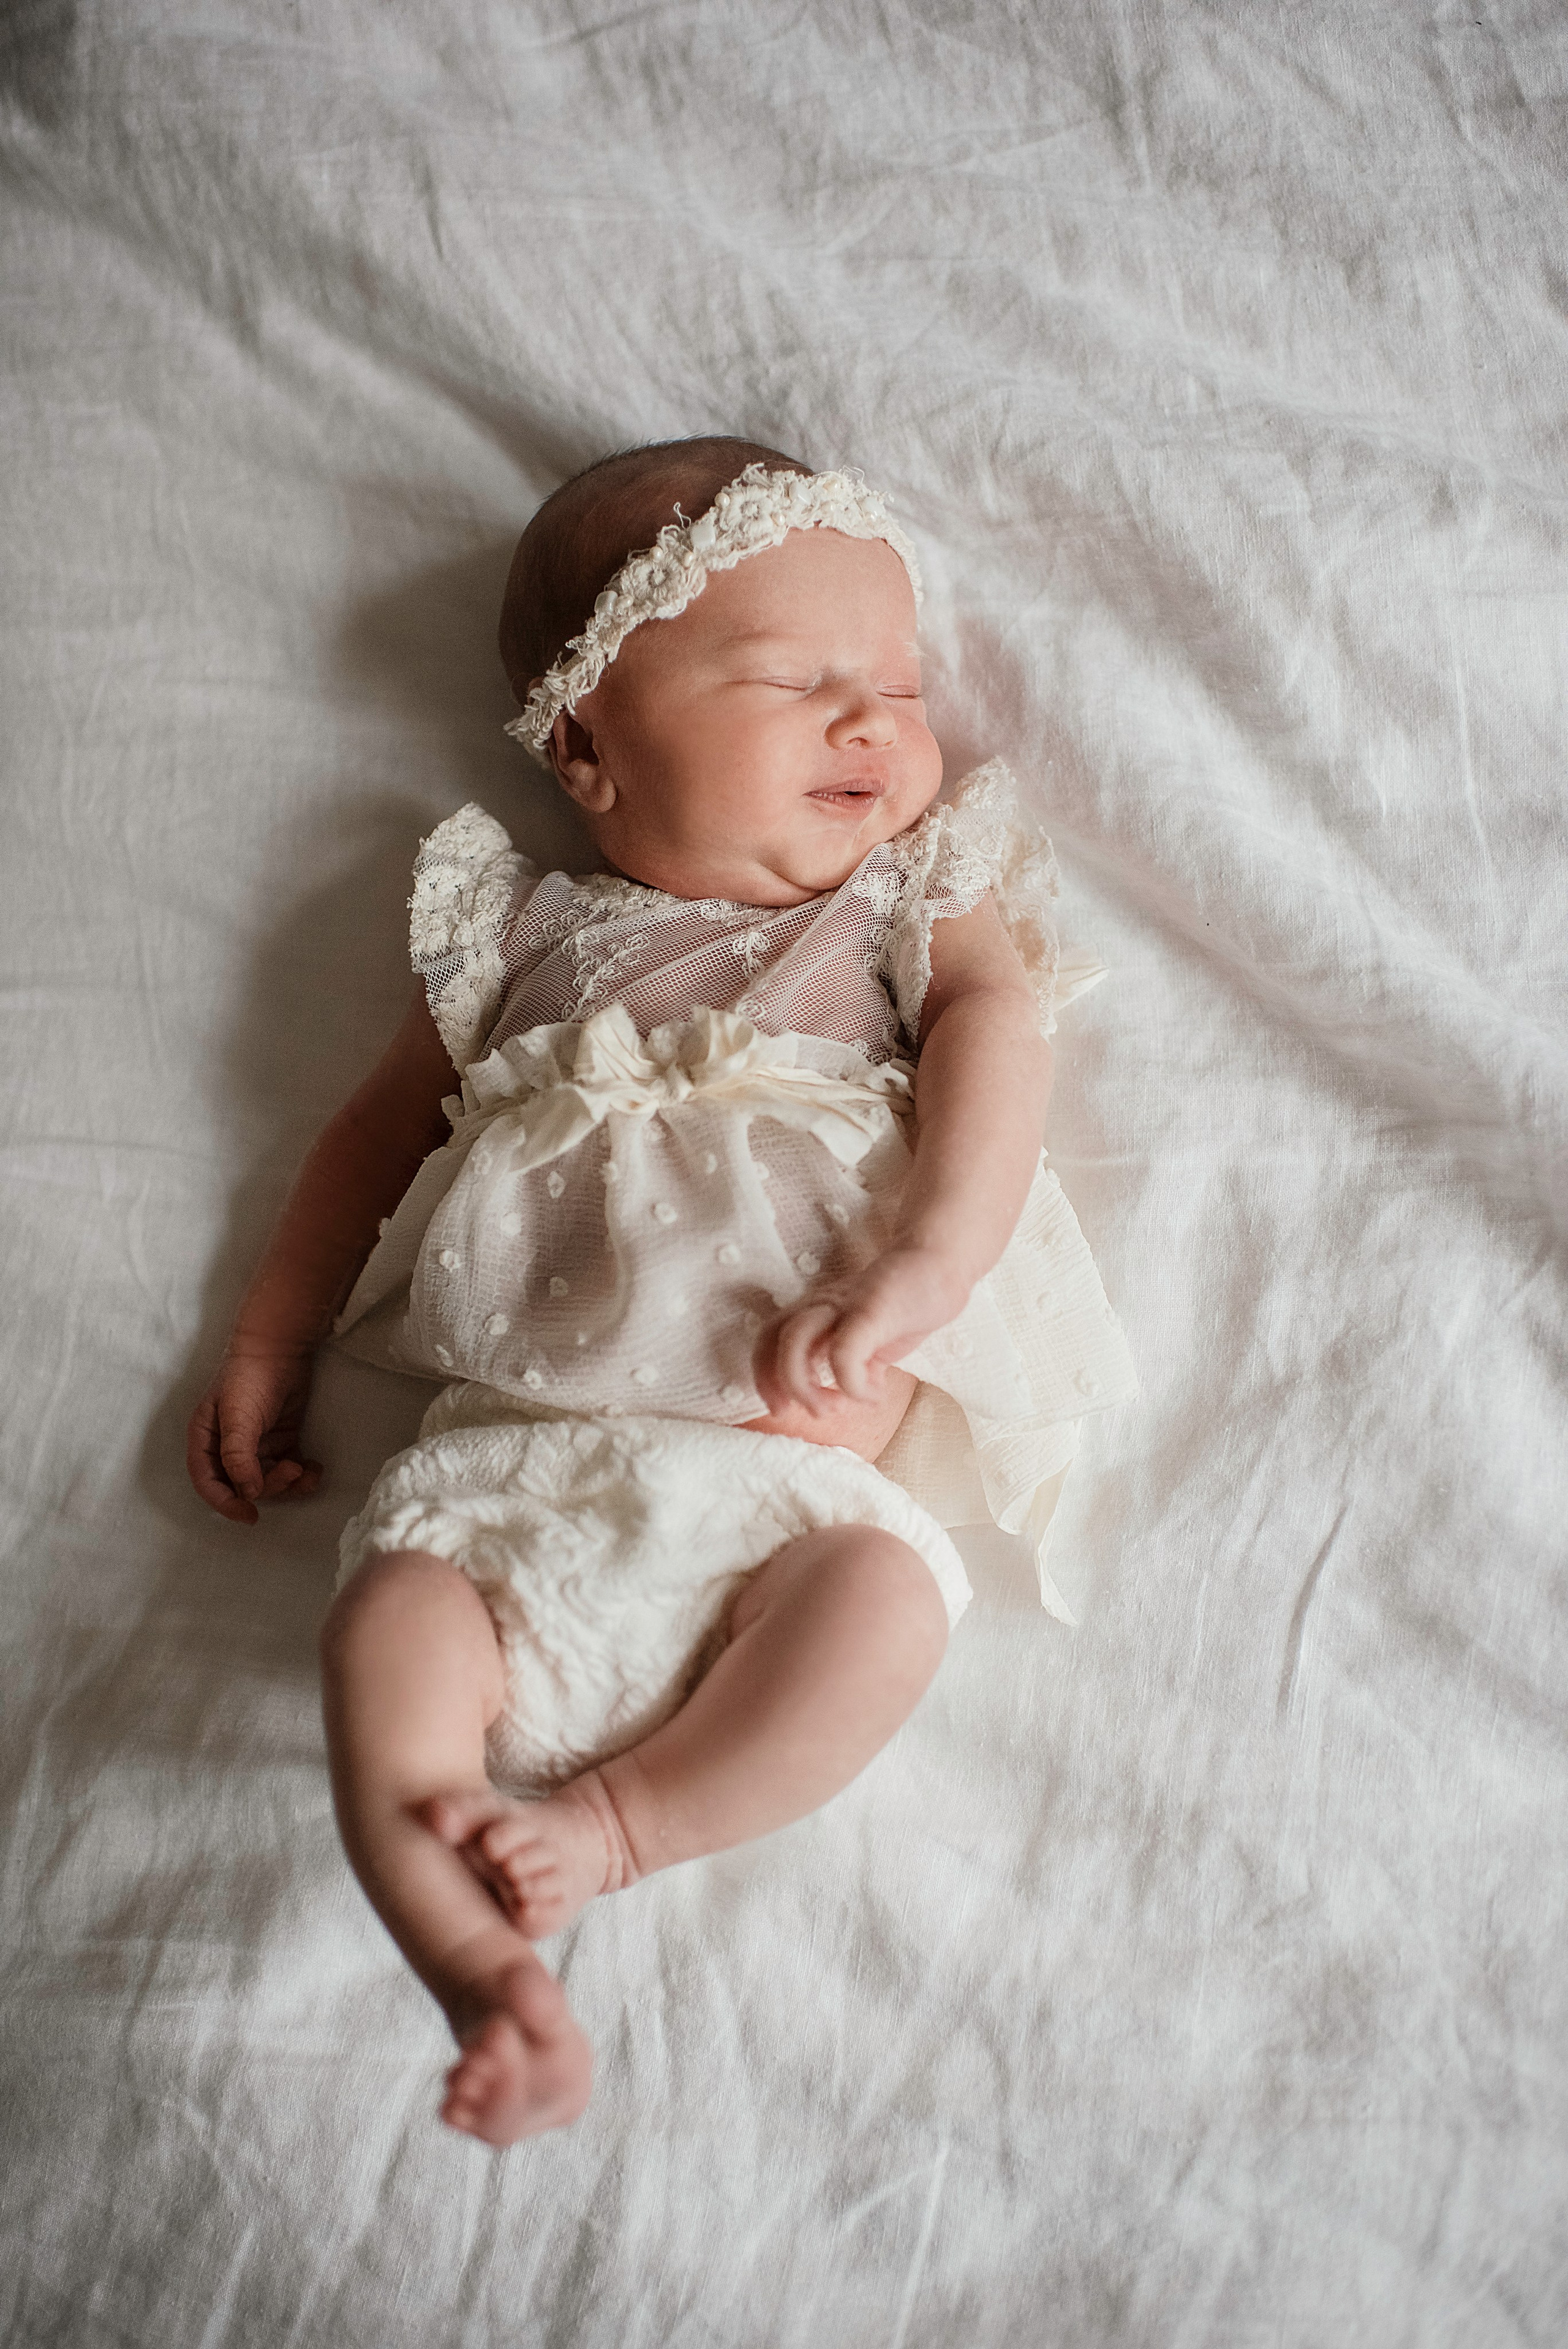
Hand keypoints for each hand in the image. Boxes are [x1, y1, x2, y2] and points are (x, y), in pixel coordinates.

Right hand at [186, 1343, 322, 1523]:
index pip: (208, 1483)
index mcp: (207, 1441)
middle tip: (290, 1472)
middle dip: (268, 1486)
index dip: (225, 1503)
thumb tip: (247, 1492)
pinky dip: (303, 1475)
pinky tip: (315, 1469)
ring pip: (268, 1480)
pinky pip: (289, 1468)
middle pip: (243, 1485)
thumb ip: (238, 1455)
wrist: (281, 1347)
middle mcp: (228, 1447)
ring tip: (306, 1470)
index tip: (249, 1515)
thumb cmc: (249, 1377)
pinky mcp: (281, 1440)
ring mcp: (256, 1445)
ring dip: (288, 1484)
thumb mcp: (237, 1416)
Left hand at [758, 1244, 970, 1416]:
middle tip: (804, 1413)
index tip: (783, 1409)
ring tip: (834, 1409)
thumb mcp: (878, 1338)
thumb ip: (862, 1361)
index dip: (765, 1376)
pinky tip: (875, 1395)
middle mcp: (822, 1305)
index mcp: (818, 1311)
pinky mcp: (871, 1309)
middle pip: (771, 1337)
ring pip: (794, 1339)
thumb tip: (860, 1393)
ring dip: (804, 1386)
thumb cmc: (909, 1299)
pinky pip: (844, 1350)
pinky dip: (852, 1384)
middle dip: (776, 1383)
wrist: (942, 1263)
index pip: (769, 1337)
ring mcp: (844, 1305)